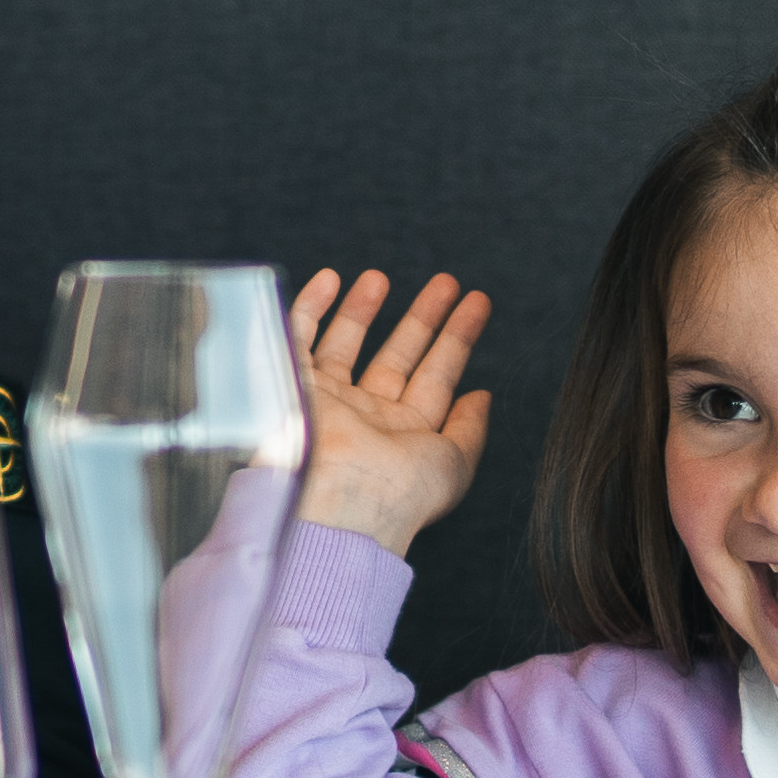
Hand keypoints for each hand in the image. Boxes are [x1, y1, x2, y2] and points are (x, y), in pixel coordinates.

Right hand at [290, 268, 492, 556]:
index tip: (477, 303)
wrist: (341, 501)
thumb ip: (471, 427)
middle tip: (446, 282)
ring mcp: (331, 401)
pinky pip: (300, 338)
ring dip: (365, 308)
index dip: (458, 338)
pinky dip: (312, 307)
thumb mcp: (455, 461)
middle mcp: (368, 417)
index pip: (437, 376)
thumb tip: (482, 395)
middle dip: (423, 318)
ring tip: (383, 277)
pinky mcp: (296, 386)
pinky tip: (334, 279)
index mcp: (406, 434)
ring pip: (348, 344)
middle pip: (398, 355)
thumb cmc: (401, 491)